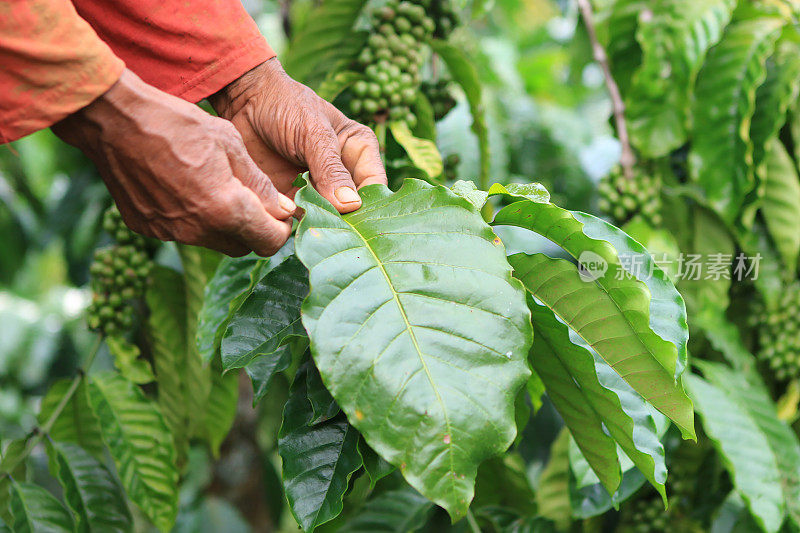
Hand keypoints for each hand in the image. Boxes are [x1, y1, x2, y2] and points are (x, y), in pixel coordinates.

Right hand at [53, 69, 294, 256]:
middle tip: (256, 202)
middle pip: (244, 247)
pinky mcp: (147, 228)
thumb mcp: (230, 143)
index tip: (282, 213)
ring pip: (214, 242)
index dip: (282, 229)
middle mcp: (198, 229)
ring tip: (219, 189)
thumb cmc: (177, 124)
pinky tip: (186, 189)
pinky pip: (184, 233)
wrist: (113, 120)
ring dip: (225, 225)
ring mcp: (170, 232)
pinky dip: (194, 219)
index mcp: (226, 208)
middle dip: (256, 229)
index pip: (270, 241)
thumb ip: (260, 183)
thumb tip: (285, 210)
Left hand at [210, 58, 386, 212]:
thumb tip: (352, 205)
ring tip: (310, 227)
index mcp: (358, 150)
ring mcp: (318, 188)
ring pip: (329, 217)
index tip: (355, 219)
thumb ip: (331, 169)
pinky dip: (298, 226)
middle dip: (345, 220)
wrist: (242, 102)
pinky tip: (291, 225)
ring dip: (321, 225)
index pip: (374, 184)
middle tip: (333, 231)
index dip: (369, 204)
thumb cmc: (284, 106)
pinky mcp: (293, 199)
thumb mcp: (312, 133)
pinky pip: (302, 219)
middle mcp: (343, 173)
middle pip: (354, 207)